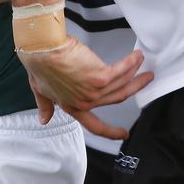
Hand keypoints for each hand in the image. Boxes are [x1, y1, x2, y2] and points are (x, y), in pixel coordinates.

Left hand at [19, 37, 152, 137]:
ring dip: (135, 73)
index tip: (122, 134)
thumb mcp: (39, 90)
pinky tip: (136, 56)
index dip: (110, 132)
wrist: (40, 49)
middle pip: (116, 99)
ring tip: (142, 64)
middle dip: (134, 89)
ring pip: (122, 84)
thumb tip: (44, 119)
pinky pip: (122, 70)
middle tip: (145, 82)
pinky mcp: (100, 77)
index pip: (93, 125)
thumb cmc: (39, 64)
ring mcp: (94, 91)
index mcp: (72, 106)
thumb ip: (45, 105)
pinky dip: (131, 63)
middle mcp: (85, 102)